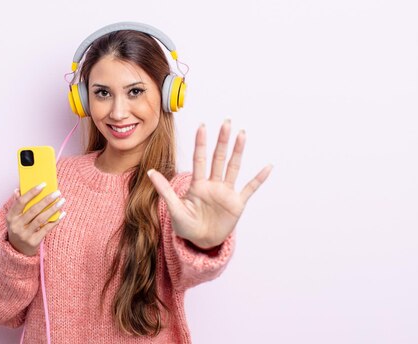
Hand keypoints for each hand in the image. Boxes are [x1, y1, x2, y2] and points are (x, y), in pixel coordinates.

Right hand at [5, 184, 66, 255]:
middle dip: (47, 200)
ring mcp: (25, 235)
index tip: (43, 184)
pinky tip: (62, 214)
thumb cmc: (19, 228)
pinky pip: (47, 229)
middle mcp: (16, 226)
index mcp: (11, 217)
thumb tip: (18, 190)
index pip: (21, 201)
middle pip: (33, 210)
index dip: (32, 192)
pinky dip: (55, 220)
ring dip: (53, 209)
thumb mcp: (14, 218)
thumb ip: (17, 204)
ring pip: (41, 219)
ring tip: (62, 201)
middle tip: (57, 192)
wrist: (17, 250)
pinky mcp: (33, 242)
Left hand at [147, 119, 272, 249]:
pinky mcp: (237, 204)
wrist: (201, 242)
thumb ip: (165, 190)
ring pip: (233, 167)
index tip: (202, 126)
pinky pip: (250, 188)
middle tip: (226, 122)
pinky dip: (259, 178)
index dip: (201, 143)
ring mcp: (226, 192)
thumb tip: (149, 171)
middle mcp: (213, 184)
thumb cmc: (186, 226)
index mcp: (197, 185)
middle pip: (218, 158)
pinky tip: (268, 167)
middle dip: (222, 141)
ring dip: (238, 151)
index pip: (199, 160)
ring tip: (242, 134)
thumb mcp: (174, 208)